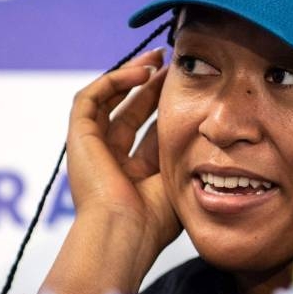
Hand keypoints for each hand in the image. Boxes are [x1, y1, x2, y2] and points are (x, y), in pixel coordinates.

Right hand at [41, 48, 178, 293]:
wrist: (124, 233)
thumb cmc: (155, 221)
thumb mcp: (180, 184)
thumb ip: (189, 161)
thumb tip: (214, 144)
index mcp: (133, 176)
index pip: (149, 131)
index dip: (165, 106)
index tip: (184, 87)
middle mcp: (110, 161)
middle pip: (129, 111)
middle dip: (150, 85)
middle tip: (170, 62)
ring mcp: (91, 150)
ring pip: (107, 100)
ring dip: (130, 76)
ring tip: (156, 60)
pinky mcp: (78, 139)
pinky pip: (90, 98)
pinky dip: (114, 81)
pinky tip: (141, 73)